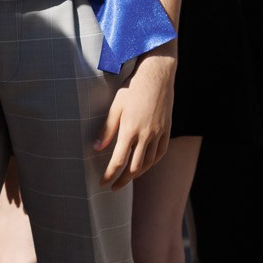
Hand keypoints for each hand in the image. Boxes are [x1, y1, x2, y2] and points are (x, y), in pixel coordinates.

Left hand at [95, 52, 171, 188]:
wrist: (157, 76)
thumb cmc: (133, 88)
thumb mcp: (116, 106)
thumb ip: (107, 130)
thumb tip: (96, 148)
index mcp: (130, 129)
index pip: (118, 161)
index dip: (109, 175)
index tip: (103, 183)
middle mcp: (145, 135)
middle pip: (134, 168)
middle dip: (123, 180)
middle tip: (114, 187)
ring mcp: (158, 134)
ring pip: (148, 163)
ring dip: (137, 174)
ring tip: (128, 178)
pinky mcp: (167, 130)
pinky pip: (160, 153)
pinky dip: (152, 163)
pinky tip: (145, 165)